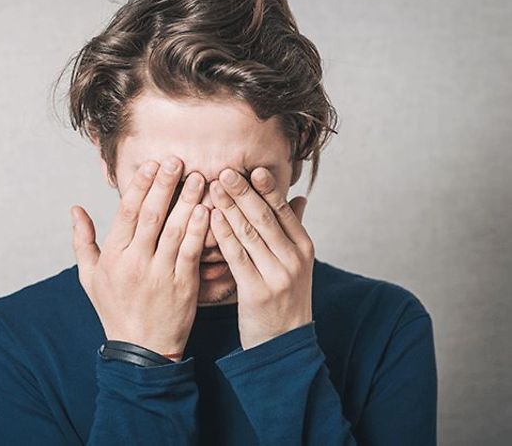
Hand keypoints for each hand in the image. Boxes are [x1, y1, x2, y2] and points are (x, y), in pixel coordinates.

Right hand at [70, 156, 208, 360]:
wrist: (140, 350)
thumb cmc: (114, 309)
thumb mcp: (89, 277)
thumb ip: (83, 241)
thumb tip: (75, 209)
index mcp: (113, 256)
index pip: (127, 212)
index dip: (140, 186)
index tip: (151, 164)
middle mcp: (135, 262)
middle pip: (151, 215)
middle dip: (165, 185)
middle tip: (177, 160)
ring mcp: (160, 274)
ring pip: (174, 230)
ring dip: (187, 201)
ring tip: (199, 178)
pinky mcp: (183, 286)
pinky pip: (191, 252)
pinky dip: (199, 230)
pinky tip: (208, 210)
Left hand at [209, 167, 313, 349]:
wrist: (285, 345)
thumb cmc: (285, 300)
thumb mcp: (297, 265)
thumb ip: (294, 230)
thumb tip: (300, 197)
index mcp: (304, 248)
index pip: (283, 210)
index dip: (266, 188)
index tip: (250, 168)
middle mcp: (294, 258)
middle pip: (265, 217)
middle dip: (244, 191)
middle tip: (225, 170)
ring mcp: (277, 275)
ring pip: (249, 233)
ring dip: (230, 207)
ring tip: (213, 186)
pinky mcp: (257, 291)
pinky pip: (237, 256)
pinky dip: (223, 234)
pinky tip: (211, 218)